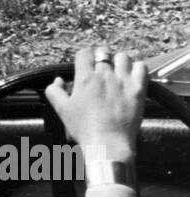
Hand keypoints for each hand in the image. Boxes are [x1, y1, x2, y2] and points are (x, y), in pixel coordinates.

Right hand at [44, 46, 146, 163]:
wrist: (108, 143)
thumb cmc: (84, 129)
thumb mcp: (62, 110)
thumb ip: (54, 91)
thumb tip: (58, 80)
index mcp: (85, 78)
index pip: (85, 53)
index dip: (85, 58)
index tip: (87, 66)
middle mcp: (104, 75)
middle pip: (104, 53)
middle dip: (101, 60)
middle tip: (102, 72)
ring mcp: (123, 81)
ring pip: (123, 57)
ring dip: (120, 62)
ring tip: (118, 73)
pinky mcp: (138, 89)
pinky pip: (141, 67)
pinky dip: (138, 69)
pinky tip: (132, 77)